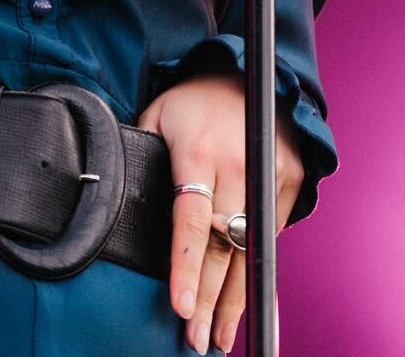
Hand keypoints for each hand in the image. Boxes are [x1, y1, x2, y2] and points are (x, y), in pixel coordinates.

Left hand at [136, 74, 303, 354]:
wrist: (251, 74)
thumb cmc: (193, 99)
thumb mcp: (156, 115)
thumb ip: (141, 155)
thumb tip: (115, 195)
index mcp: (197, 151)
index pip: (189, 219)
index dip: (184, 266)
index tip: (180, 307)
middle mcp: (237, 166)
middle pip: (221, 248)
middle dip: (208, 300)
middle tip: (195, 339)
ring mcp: (267, 175)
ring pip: (249, 253)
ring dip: (234, 300)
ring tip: (220, 338)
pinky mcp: (289, 183)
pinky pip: (269, 238)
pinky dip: (255, 273)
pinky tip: (241, 302)